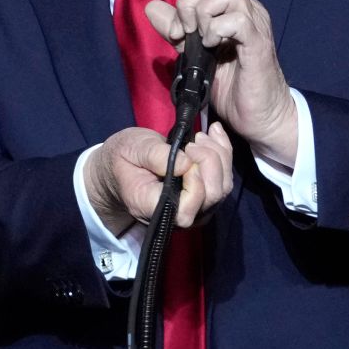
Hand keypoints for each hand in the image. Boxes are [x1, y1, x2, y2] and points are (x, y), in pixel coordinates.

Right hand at [84, 124, 233, 236]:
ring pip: (223, 188)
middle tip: (195, 139)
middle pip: (212, 197)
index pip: (186, 210)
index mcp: (151, 207)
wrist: (123, 169)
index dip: (195, 183)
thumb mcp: (131, 148)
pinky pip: (225, 180)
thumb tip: (187, 163)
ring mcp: (193, 210)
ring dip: (220, 155)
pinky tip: (215, 133)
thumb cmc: (124, 158)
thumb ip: (155, 156)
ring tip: (202, 135)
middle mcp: (177, 216)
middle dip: (210, 161)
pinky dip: (224, 153)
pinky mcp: (204, 198)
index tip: (187, 153)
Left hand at [144, 0, 297, 167]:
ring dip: (205, 15)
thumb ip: (176, 31)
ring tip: (202, 41)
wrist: (261, 117)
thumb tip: (152, 8)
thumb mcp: (195, 55)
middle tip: (185, 33)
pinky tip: (212, 48)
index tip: (176, 32)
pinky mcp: (258, 43)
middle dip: (189, 3)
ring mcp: (255, 24)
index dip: (185, 0)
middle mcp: (248, 10)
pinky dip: (217, 30)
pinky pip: (239, 20)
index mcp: (233, 9)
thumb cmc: (232, 87)